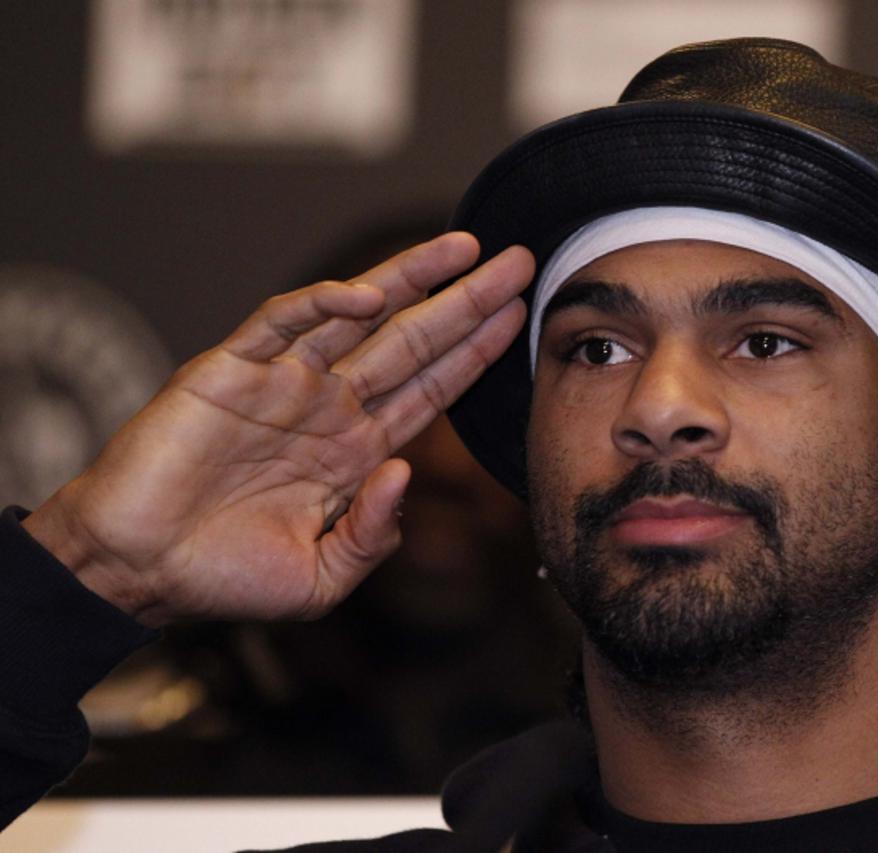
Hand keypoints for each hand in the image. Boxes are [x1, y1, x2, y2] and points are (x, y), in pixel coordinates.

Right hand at [22, 233, 532, 626]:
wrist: (135, 571)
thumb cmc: (223, 577)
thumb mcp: (321, 579)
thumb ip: (372, 535)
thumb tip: (405, 473)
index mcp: (355, 450)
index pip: (432, 390)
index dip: (475, 353)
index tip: (518, 319)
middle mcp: (328, 407)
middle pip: (414, 341)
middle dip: (466, 302)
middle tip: (517, 262)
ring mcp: (282, 383)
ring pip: (358, 316)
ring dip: (411, 279)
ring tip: (463, 248)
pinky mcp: (229, 370)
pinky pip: (282, 324)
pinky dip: (322, 304)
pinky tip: (370, 294)